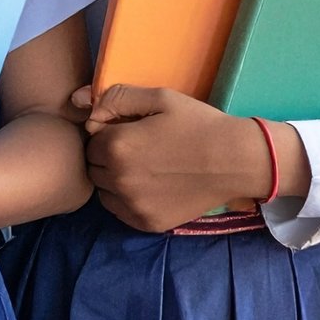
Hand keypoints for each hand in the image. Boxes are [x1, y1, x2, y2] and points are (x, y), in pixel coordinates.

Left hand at [83, 85, 269, 231]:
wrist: (236, 161)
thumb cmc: (197, 124)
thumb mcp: (158, 97)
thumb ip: (116, 97)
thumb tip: (84, 107)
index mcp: (117, 146)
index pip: (90, 140)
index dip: (106, 133)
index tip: (128, 130)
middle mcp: (119, 179)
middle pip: (93, 166)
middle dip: (107, 156)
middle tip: (136, 148)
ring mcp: (133, 206)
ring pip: (103, 190)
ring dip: (113, 179)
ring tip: (142, 167)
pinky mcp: (148, 223)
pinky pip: (119, 211)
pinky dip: (126, 199)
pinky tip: (148, 186)